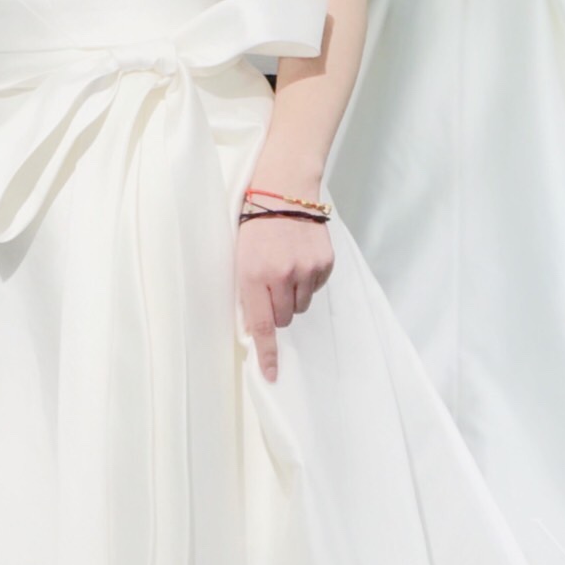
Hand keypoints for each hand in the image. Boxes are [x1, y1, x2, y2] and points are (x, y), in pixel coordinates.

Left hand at [236, 209, 333, 383]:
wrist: (284, 189)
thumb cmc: (254, 223)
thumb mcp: (239, 255)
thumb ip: (247, 291)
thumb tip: (255, 326)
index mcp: (254, 274)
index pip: (261, 325)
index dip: (267, 353)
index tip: (271, 375)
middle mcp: (282, 274)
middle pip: (284, 318)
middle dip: (276, 308)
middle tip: (271, 284)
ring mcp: (306, 268)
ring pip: (301, 305)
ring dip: (293, 294)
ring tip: (285, 265)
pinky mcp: (325, 262)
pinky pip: (316, 288)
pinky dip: (308, 280)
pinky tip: (300, 257)